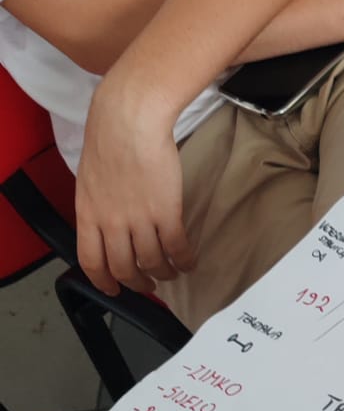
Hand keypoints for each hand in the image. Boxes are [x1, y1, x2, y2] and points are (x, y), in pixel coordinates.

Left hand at [75, 76, 195, 296]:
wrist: (129, 120)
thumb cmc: (110, 138)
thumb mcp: (90, 178)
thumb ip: (97, 205)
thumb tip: (107, 222)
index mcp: (88, 214)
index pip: (92, 261)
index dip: (104, 282)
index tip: (114, 289)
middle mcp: (111, 223)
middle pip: (124, 268)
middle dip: (138, 283)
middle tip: (148, 284)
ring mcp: (139, 220)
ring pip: (152, 262)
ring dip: (164, 272)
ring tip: (172, 272)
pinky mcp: (166, 213)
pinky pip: (176, 248)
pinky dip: (184, 260)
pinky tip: (189, 260)